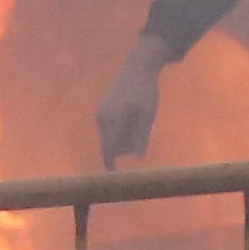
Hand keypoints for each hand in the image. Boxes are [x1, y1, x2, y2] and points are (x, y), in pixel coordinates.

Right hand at [92, 38, 169, 166]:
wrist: (137, 68)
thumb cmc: (146, 92)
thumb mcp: (148, 116)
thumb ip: (142, 137)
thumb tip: (139, 158)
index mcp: (112, 121)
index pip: (108, 150)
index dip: (110, 167)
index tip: (114, 181)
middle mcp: (102, 119)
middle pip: (110, 145)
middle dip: (124, 149)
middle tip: (143, 135)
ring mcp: (100, 114)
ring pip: (110, 137)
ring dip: (123, 139)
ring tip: (140, 122)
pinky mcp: (102, 110)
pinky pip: (110, 128)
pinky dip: (121, 130)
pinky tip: (133, 116)